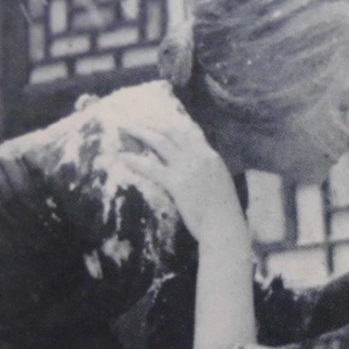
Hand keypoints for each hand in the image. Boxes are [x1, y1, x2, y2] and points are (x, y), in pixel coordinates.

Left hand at [119, 123, 241, 240]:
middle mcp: (199, 156)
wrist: (225, 226)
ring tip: (125, 129)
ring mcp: (187, 168)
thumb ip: (209, 172)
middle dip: (153, 124)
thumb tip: (198, 171)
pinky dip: (135, 160)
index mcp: (212, 157)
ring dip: (140, 133)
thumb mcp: (221, 184)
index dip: (173, 125)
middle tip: (138, 122)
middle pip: (173, 132)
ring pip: (160, 142)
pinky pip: (151, 166)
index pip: (191, 133)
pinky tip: (122, 156)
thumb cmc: (225, 212)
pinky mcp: (176, 182)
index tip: (160, 122)